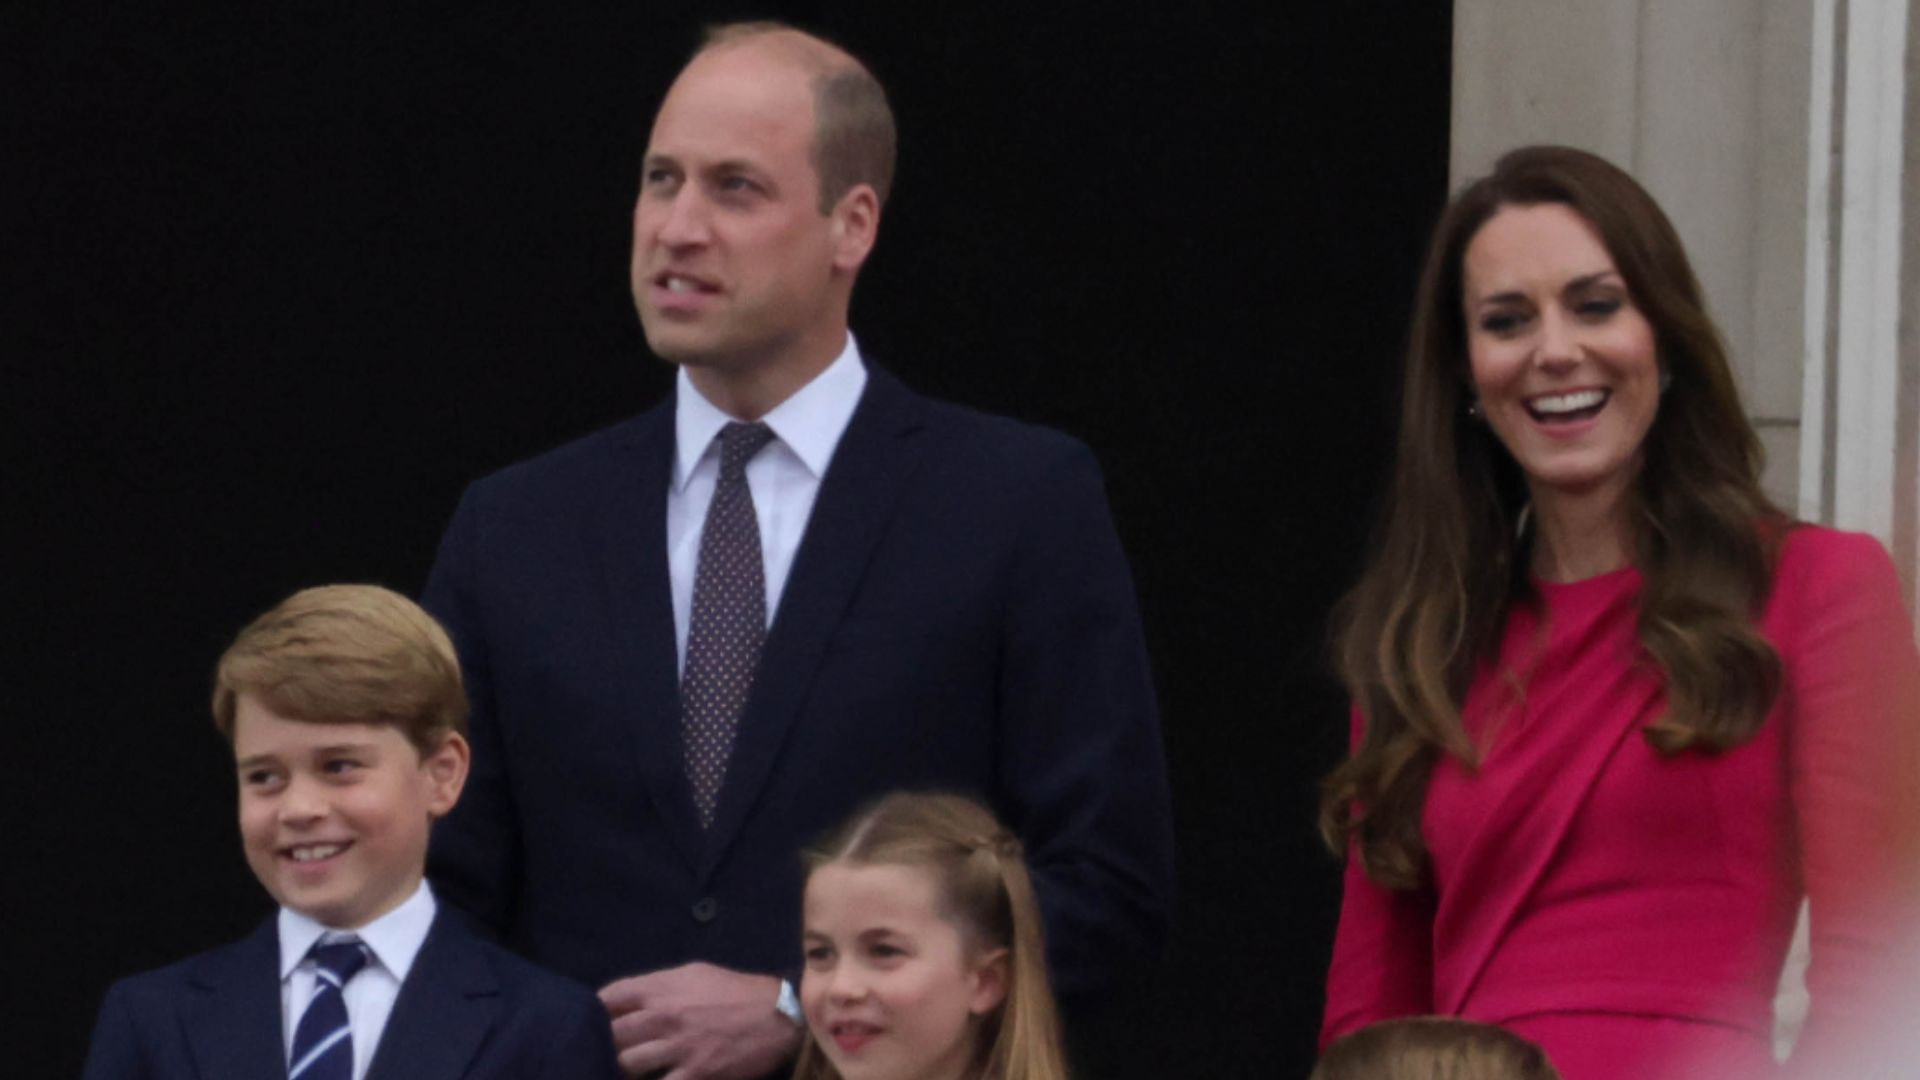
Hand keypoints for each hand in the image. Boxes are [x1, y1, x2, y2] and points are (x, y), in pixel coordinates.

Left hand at [598, 962, 802, 1079]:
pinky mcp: (695, 1074)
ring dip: (621, 1070)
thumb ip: (659, 985)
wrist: (779, 1014)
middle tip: (604, 1053)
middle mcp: (664, 1015)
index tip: (591, 1022)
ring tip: (622, 1074)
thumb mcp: (695, 973)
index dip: (594, 1011)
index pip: (608, 998)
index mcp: (662, 988)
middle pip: (611, 1034)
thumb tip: (630, 998)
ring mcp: (678, 1047)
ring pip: (626, 1064)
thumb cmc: (735, 991)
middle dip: (604, 1045)